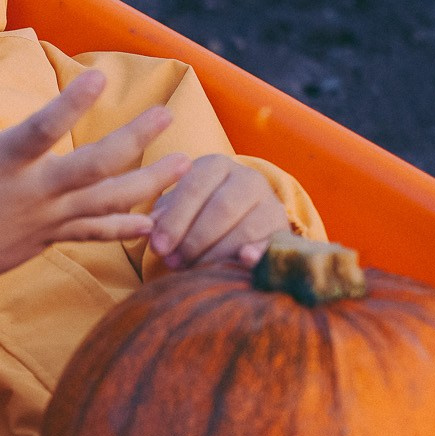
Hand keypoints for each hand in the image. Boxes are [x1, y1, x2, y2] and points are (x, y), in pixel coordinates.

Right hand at [0, 48, 189, 359]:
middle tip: (166, 113)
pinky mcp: (52, 237)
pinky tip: (156, 221)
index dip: (71, 104)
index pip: (42, 130)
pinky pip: (95, 233)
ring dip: (148, 184)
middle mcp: (32, 192)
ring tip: (185, 163)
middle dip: (133, 141)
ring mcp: (47, 219)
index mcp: (3, 163)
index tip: (100, 75)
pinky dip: (125, 228)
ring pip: (106, 202)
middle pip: (92, 167)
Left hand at [147, 154, 292, 269]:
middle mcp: (248, 178)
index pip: (195, 187)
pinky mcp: (282, 229)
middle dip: (194, 239)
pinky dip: (258, 252)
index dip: (175, 219)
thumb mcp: (178, 206)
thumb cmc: (196, 212)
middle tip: (173, 263)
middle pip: (222, 207)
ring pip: (245, 228)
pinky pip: (271, 242)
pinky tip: (244, 261)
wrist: (241, 218)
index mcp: (216, 165)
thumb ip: (163, 213)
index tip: (158, 247)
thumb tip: (152, 225)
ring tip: (194, 270)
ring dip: (217, 253)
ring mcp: (269, 202)